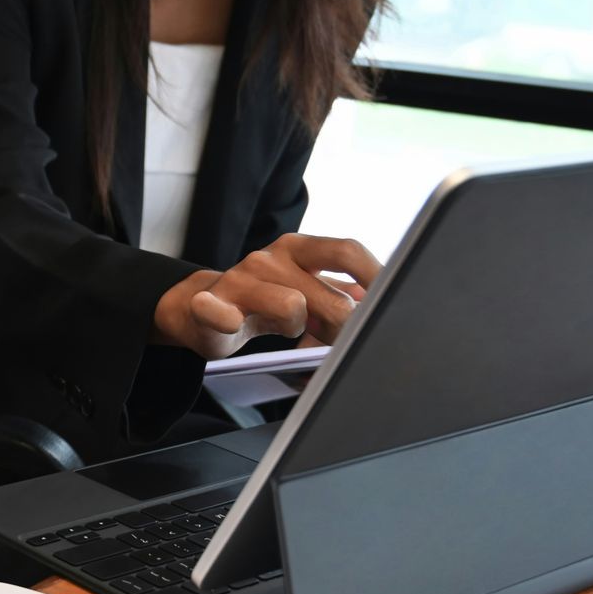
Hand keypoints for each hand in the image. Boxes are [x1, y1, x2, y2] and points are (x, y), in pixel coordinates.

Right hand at [152, 233, 381, 359]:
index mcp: (298, 249)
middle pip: (330, 296)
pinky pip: (222, 313)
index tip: (394, 300)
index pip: (346, 252)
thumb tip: (381, 299)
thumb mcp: (304, 290)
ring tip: (287, 334)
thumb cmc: (262, 302)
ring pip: (292, 306)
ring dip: (298, 329)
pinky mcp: (208, 305)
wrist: (198, 308)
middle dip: (345, 328)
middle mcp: (270, 258)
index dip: (375, 275)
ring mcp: (239, 280)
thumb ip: (340, 292)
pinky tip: (233, 323)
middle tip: (339, 344)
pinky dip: (230, 320)